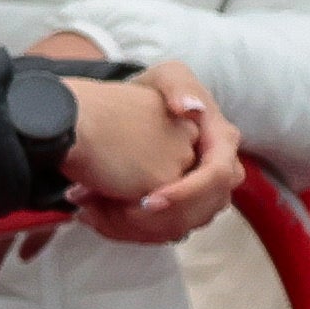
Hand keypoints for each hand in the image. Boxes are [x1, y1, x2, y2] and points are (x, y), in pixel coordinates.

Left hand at [69, 59, 246, 245]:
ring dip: (129, 227)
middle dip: (151, 219)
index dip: (186, 194)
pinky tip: (90, 215)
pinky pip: (158, 231)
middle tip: (105, 209)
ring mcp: (199, 194)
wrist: (126, 111)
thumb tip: (191, 109)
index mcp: (221, 143)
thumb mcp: (167, 77)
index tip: (148, 200)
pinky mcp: (176, 208)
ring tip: (88, 209)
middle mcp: (217, 174)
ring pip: (174, 229)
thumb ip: (178, 86)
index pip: (216, 178)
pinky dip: (124, 229)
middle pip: (198, 213)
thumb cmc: (151, 91)